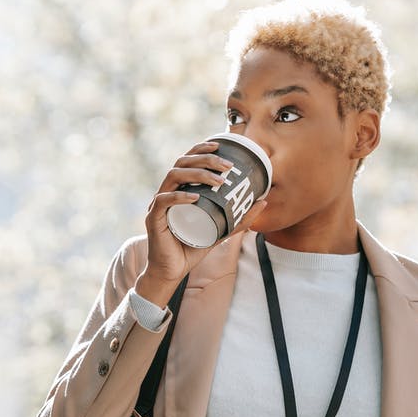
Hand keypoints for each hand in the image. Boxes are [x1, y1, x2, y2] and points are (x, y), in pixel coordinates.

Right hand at [135, 140, 268, 306]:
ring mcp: (158, 205)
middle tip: (227, 166)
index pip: (186, 160)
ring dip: (197, 175)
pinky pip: (162, 202)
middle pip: (181, 163)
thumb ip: (239, 218)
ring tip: (218, 181)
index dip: (201, 148)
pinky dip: (178, 197)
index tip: (220, 145)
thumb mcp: (221, 230)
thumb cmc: (192, 247)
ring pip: (172, 177)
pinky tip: (194, 197)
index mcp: (179, 189)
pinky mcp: (153, 220)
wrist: (172, 271)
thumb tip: (263, 201)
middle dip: (204, 160)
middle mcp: (167, 192)